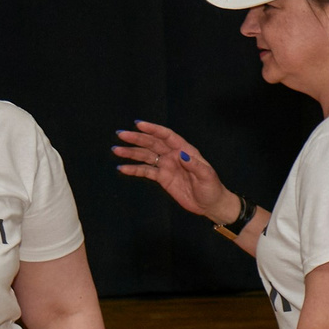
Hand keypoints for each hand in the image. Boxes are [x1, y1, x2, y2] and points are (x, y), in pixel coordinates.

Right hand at [113, 121, 234, 218]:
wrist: (210, 205)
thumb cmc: (212, 189)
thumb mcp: (207, 176)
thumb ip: (195, 165)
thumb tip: (181, 154)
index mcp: (186, 151)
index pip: (167, 136)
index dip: (154, 129)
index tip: (139, 124)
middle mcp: (174, 156)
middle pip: (153, 144)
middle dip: (137, 138)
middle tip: (121, 135)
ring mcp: (167, 166)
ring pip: (146, 156)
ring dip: (131, 152)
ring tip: (116, 150)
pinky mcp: (162, 178)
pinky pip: (145, 171)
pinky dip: (134, 169)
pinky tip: (122, 168)